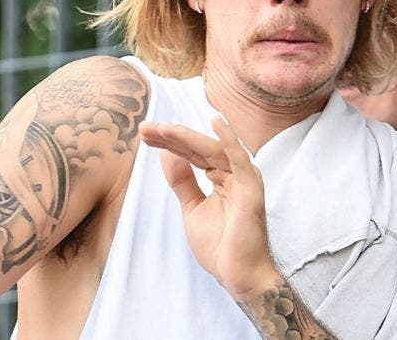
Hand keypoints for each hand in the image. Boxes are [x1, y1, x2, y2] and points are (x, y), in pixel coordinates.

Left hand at [139, 116, 280, 299]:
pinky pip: (239, 159)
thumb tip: (167, 154)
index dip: (169, 142)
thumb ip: (182, 182)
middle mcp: (234, 173)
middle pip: (199, 148)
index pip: (192, 154)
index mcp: (221, 178)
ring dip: (187, 136)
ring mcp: (244, 179)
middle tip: (146, 127)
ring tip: (163, 128)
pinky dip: (229, 139)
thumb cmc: (220, 246)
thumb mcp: (192, 209)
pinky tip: (216, 121)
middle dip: (172, 136)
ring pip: (212, 149)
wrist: (237, 275)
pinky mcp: (251, 188)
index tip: (145, 133)